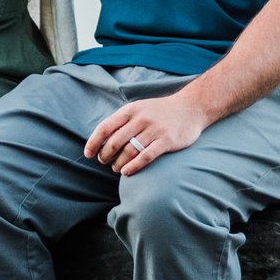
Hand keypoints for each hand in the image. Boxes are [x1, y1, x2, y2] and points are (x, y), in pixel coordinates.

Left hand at [84, 91, 210, 175]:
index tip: (88, 154)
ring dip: (118, 163)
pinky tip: (126, 172)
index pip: (105, 127)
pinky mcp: (166, 141)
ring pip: (129, 151)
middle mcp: (141, 119)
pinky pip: (145, 156)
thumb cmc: (161, 111)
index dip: (94, 142)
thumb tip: (102, 139)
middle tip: (104, 162)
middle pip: (115, 142)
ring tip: (115, 168)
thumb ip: (123, 121)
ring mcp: (154, 130)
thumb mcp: (140, 108)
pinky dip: (133, 166)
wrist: (191, 108)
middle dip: (105, 155)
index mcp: (130, 110)